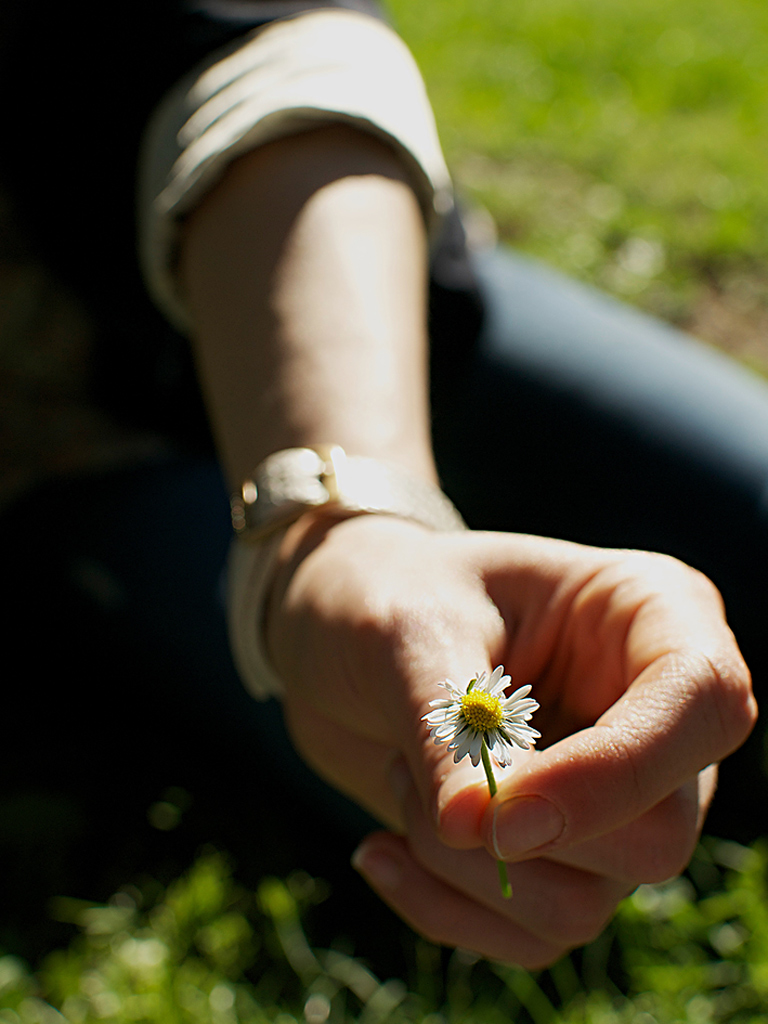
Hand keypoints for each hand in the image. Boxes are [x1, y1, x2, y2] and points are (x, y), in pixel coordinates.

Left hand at [265, 512, 755, 965]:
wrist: (339, 641)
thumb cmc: (381, 598)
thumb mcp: (405, 635)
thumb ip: (450, 731)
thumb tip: (477, 834)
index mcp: (652, 614)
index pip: (702, 704)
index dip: (614, 773)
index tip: (498, 817)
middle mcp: (654, 716)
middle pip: (658, 835)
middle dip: (516, 833)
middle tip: (413, 770)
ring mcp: (619, 798)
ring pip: (585, 902)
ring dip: (461, 864)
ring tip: (403, 773)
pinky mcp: (568, 859)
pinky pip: (533, 936)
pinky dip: (443, 906)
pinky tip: (382, 850)